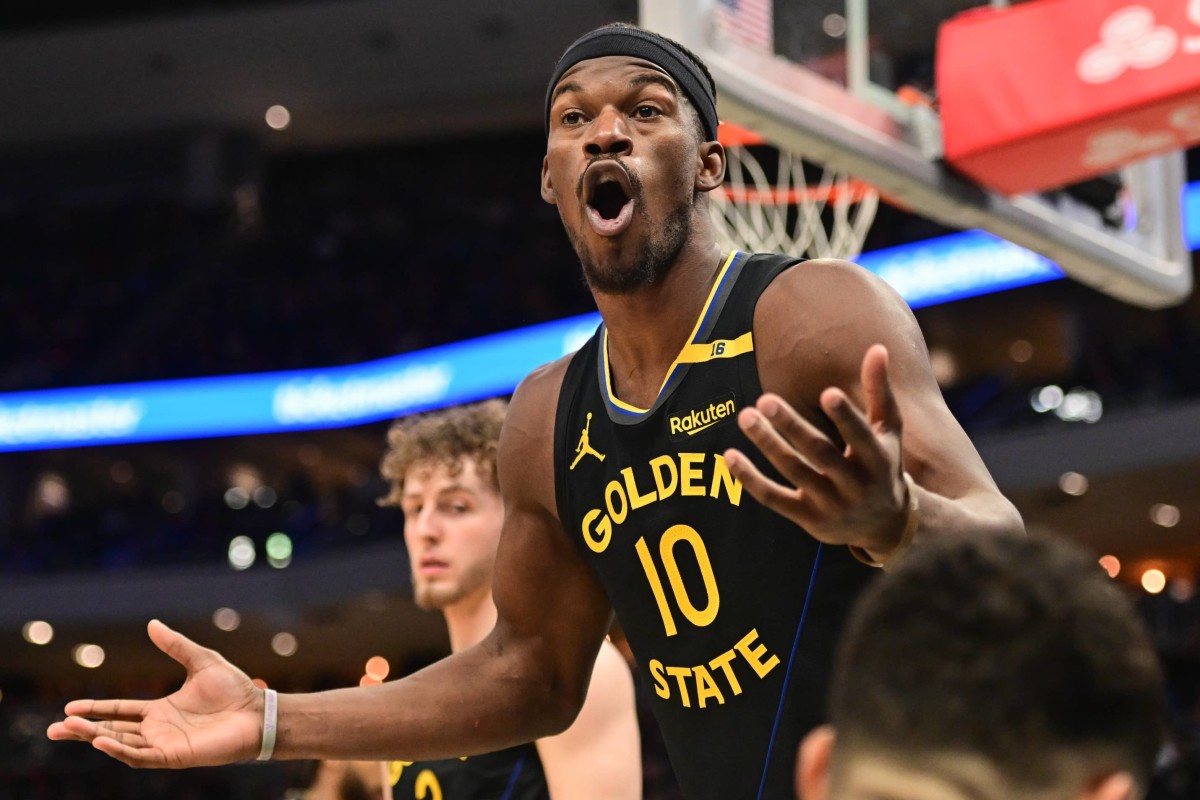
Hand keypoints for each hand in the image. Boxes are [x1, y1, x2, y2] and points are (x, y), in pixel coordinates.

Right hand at [46, 619, 263, 767]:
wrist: (258, 711)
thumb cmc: (234, 689)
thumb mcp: (201, 660)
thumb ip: (175, 645)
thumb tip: (151, 624)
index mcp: (160, 710)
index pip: (119, 711)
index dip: (95, 709)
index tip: (69, 707)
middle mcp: (158, 729)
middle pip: (112, 730)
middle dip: (83, 730)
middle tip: (55, 728)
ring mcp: (164, 744)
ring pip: (121, 744)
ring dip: (95, 737)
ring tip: (69, 729)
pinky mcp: (175, 756)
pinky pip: (141, 756)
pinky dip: (119, 750)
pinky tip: (101, 741)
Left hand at [724, 344, 908, 556]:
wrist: (883, 525)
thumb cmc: (883, 464)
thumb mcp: (888, 431)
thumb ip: (879, 391)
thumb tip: (877, 347)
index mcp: (879, 460)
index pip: (861, 437)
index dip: (846, 417)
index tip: (827, 392)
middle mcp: (856, 486)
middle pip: (820, 454)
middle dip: (793, 427)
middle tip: (765, 400)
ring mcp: (831, 505)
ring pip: (794, 472)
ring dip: (768, 444)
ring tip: (745, 416)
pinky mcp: (808, 520)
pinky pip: (773, 499)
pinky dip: (750, 479)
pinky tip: (730, 456)